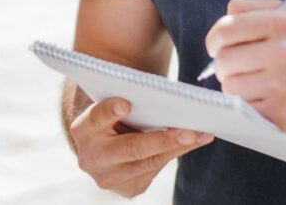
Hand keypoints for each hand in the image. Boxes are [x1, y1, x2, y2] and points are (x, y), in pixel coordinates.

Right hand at [69, 97, 212, 196]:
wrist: (103, 146)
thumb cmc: (113, 115)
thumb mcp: (111, 102)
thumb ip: (126, 98)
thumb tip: (164, 97)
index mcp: (83, 130)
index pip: (96, 117)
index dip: (110, 110)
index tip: (126, 104)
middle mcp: (91, 158)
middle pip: (132, 148)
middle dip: (163, 140)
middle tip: (189, 131)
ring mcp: (109, 178)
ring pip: (149, 162)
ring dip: (179, 148)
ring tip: (202, 135)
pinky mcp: (127, 189)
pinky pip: (155, 171)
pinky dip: (174, 154)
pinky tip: (191, 143)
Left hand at [205, 0, 285, 133]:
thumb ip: (250, 12)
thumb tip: (219, 30)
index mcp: (284, 23)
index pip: (228, 28)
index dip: (214, 39)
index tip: (216, 47)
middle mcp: (285, 52)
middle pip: (225, 59)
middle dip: (224, 65)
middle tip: (237, 67)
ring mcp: (283, 85)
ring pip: (230, 86)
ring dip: (235, 85)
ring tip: (254, 82)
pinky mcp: (280, 113)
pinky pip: (242, 107)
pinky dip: (246, 104)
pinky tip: (263, 97)